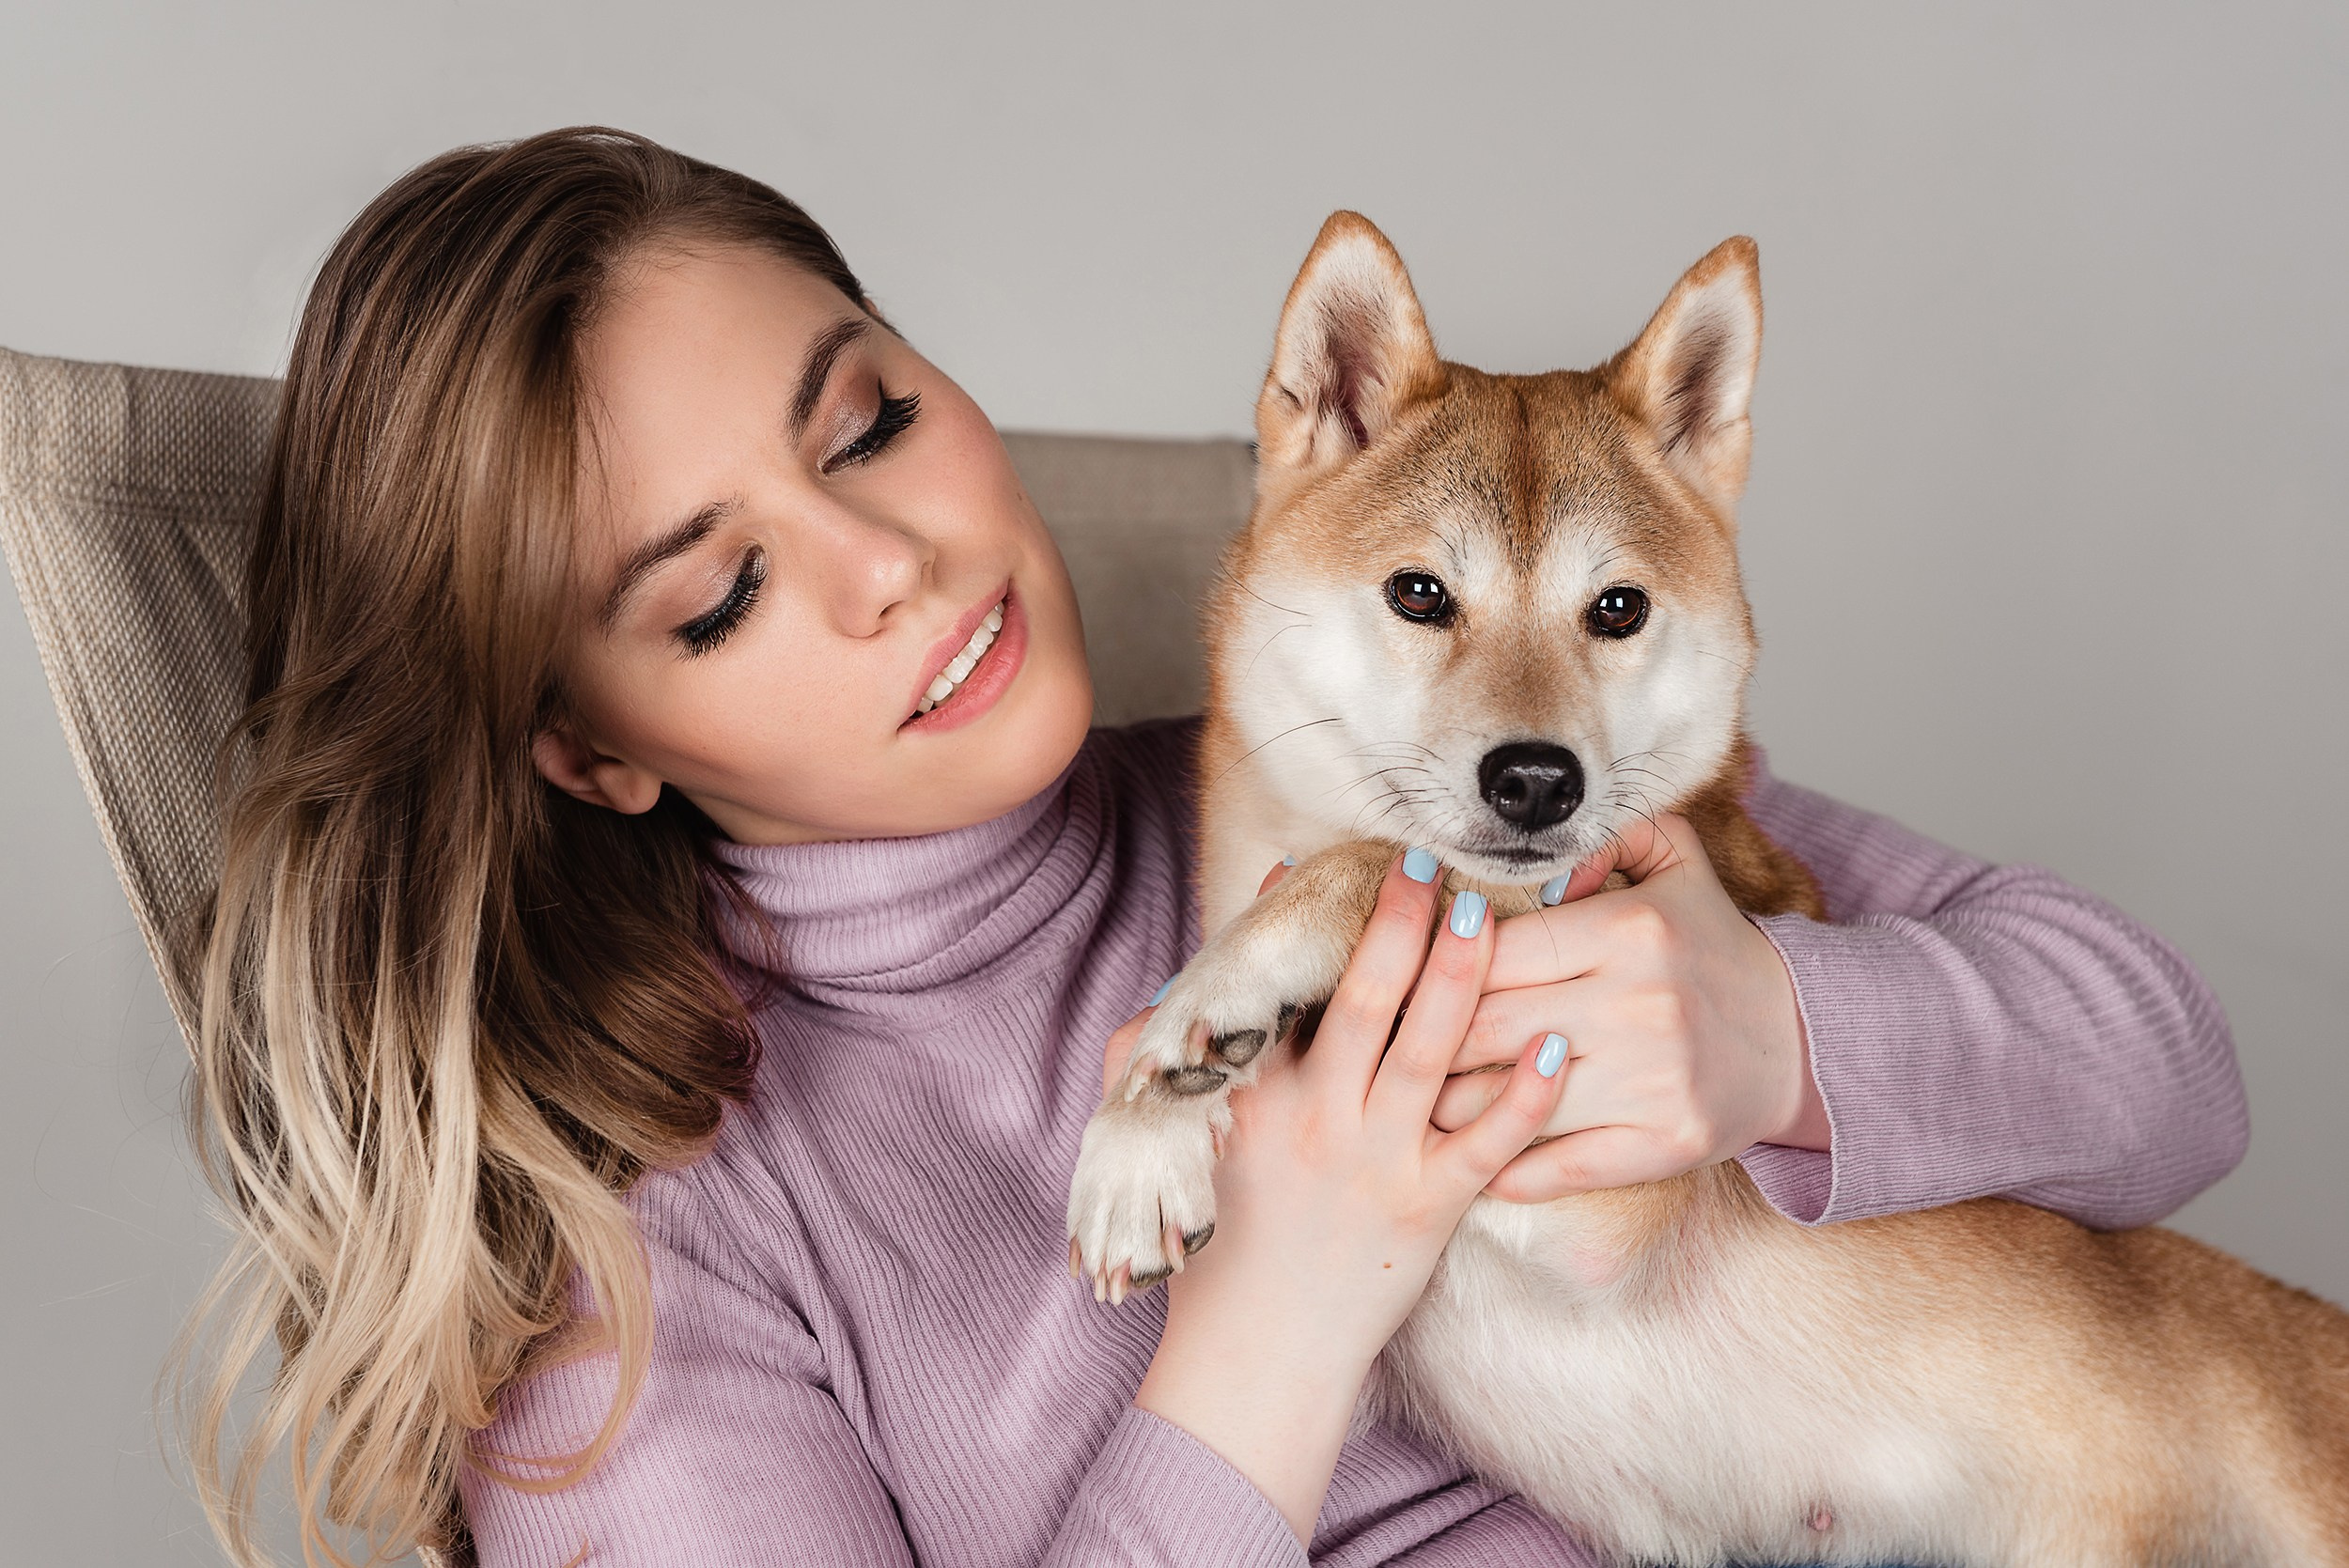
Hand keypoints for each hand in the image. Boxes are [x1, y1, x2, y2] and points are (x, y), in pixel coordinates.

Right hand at [1115, 851, 1568, 1539]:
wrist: (1257, 1355)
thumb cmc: (1218, 1238)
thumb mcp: (1170, 1134)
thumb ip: (1165, 1048)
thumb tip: (1175, 986)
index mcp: (1257, 1092)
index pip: (1294, 986)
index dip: (1328, 918)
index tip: (1356, 863)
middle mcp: (1321, 1116)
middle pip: (1368, 998)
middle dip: (1401, 923)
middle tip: (1430, 862)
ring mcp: (1380, 1162)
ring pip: (1431, 1049)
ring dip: (1464, 976)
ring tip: (1491, 912)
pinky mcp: (1432, 1209)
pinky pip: (1490, 1139)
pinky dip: (1526, 1090)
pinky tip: (1557, 1040)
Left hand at [1430, 812, 1827, 1202]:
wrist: (1798, 1040)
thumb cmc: (1709, 948)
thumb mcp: (1674, 862)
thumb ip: (1604, 837)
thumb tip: (1535, 866)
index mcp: (1629, 929)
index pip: (1493, 952)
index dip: (1440, 969)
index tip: (1410, 983)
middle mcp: (1640, 1004)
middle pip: (1486, 1026)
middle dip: (1429, 1040)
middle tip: (1396, 1046)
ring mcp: (1652, 1080)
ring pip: (1508, 1102)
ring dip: (1451, 1110)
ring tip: (1416, 1103)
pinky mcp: (1665, 1144)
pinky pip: (1558, 1166)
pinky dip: (1507, 1172)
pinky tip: (1475, 1164)